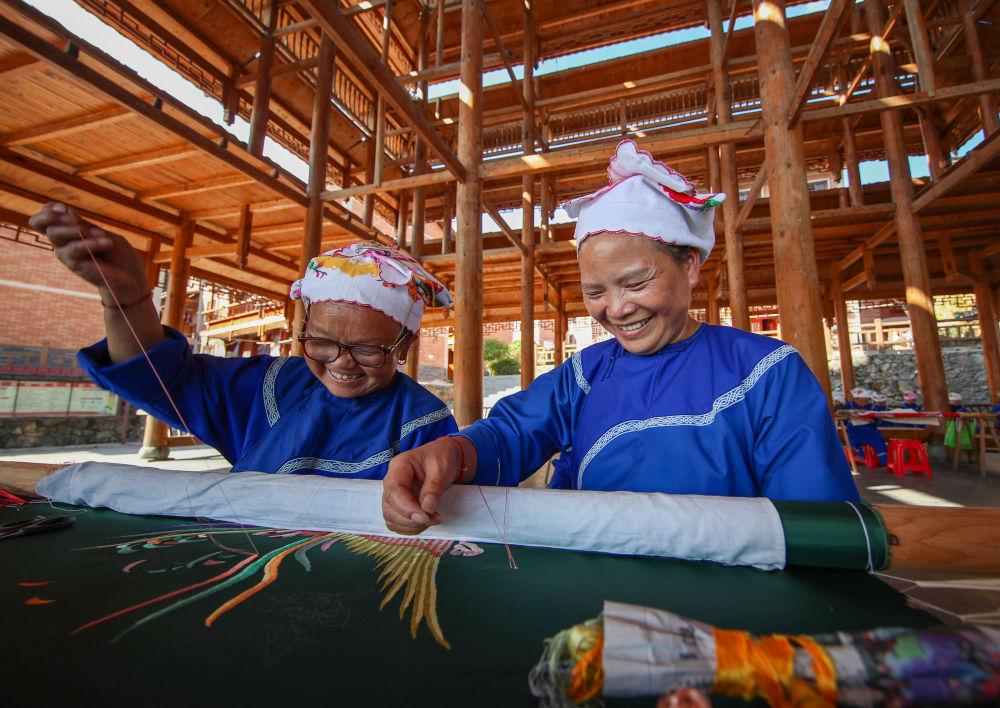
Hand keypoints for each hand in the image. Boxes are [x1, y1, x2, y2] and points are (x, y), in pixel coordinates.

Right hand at [28, 202, 147, 303]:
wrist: (132, 279)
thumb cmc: (119, 256)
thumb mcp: (102, 234)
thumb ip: (83, 224)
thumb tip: (61, 208)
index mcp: (68, 233)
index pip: (42, 220)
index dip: (48, 211)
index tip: (65, 209)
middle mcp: (62, 244)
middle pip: (41, 224)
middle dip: (56, 216)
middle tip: (76, 219)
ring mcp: (67, 255)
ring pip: (54, 234)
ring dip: (76, 229)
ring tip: (101, 234)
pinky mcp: (75, 266)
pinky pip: (74, 249)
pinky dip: (91, 243)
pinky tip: (107, 243)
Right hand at [382, 437, 466, 534]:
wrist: (445, 456)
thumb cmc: (442, 457)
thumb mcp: (442, 467)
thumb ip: (434, 487)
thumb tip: (427, 509)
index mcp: (400, 466)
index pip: (394, 490)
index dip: (407, 508)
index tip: (425, 517)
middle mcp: (391, 480)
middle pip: (389, 506)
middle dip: (410, 519)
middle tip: (434, 518)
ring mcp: (392, 494)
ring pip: (390, 517)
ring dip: (410, 525)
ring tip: (432, 519)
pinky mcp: (397, 504)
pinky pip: (395, 522)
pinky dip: (409, 528)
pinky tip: (425, 523)